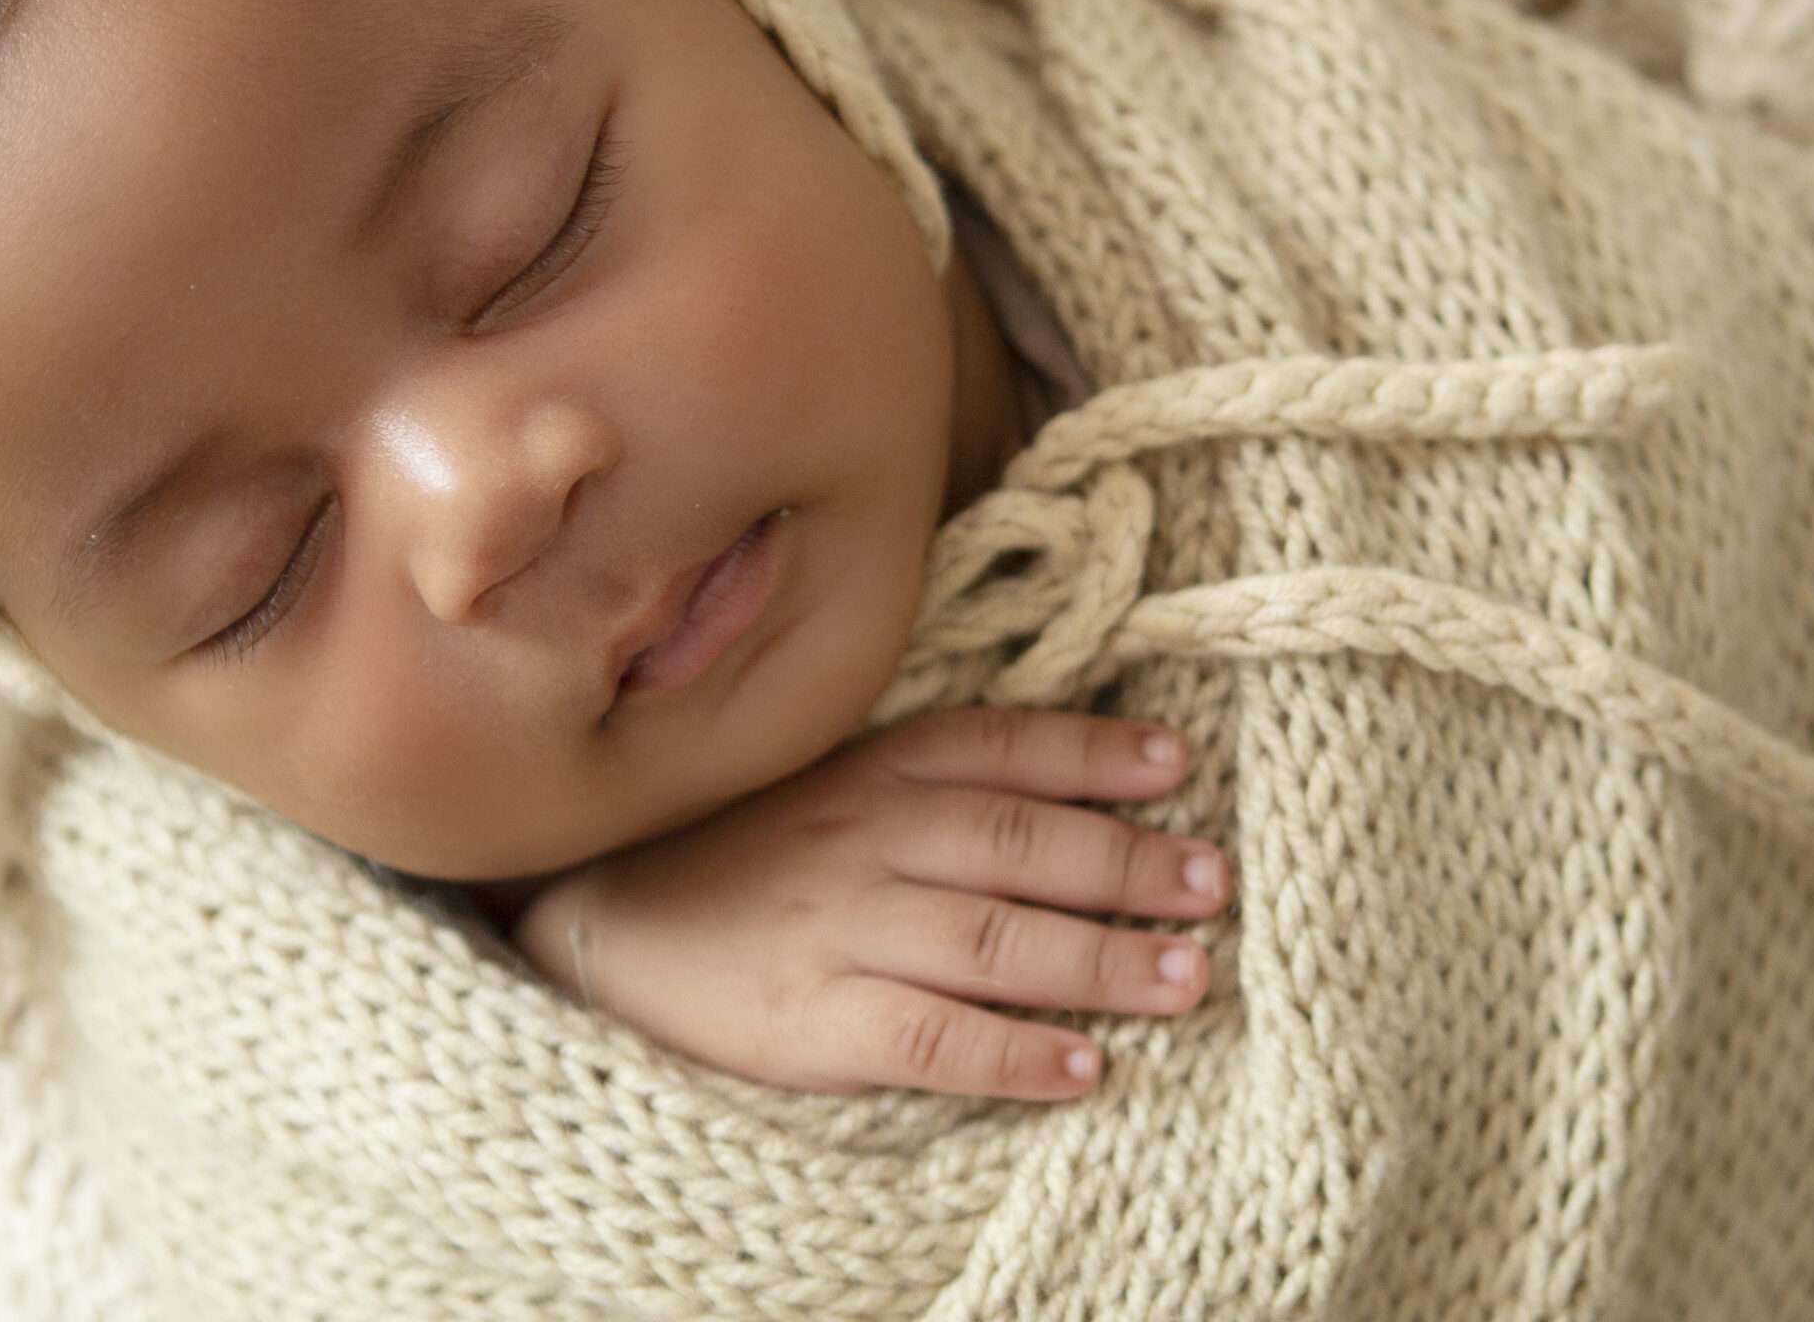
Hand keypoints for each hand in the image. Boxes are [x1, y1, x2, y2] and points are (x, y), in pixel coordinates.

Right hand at [512, 707, 1229, 1098]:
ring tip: (1186, 977)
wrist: (601, 928)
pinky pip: (931, 1037)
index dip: (1092, 753)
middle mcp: (863, 836)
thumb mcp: (829, 787)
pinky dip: (1014, 1052)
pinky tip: (1083, 1068)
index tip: (1175, 765)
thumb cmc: (740, 857)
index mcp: (868, 770)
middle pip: (1016, 841)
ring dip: (1100, 958)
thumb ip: (932, 782)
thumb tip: (1078, 793)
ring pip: (992, 937)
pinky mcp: (813, 1020)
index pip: (997, 745)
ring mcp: (839, 927)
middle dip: (1126, 862)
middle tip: (1212, 883)